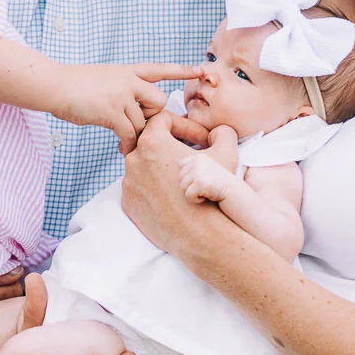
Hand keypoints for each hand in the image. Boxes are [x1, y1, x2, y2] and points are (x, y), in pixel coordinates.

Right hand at [50, 64, 195, 151]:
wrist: (55, 85)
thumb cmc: (75, 85)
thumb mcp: (104, 79)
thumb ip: (122, 89)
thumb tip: (134, 108)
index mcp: (127, 71)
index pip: (159, 69)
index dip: (181, 71)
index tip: (201, 70)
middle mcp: (128, 81)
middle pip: (158, 101)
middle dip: (153, 117)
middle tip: (139, 126)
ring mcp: (120, 96)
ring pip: (143, 122)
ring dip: (135, 134)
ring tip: (124, 139)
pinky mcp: (111, 112)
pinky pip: (130, 133)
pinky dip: (127, 143)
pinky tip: (121, 147)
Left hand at [119, 114, 226, 261]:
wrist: (200, 235)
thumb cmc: (212, 193)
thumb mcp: (226, 155)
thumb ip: (223, 133)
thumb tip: (216, 131)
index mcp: (152, 142)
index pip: (162, 119)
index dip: (184, 125)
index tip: (200, 140)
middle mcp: (133, 159)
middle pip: (148, 141)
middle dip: (169, 144)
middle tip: (188, 154)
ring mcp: (128, 182)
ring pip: (141, 165)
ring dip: (159, 166)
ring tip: (180, 176)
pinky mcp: (128, 203)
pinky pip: (138, 187)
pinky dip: (152, 187)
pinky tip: (171, 195)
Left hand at [178, 151, 242, 204]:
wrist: (234, 194)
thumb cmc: (218, 185)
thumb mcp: (206, 170)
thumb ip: (192, 168)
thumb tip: (170, 170)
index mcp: (198, 157)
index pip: (181, 166)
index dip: (189, 177)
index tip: (202, 181)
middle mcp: (197, 161)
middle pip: (180, 178)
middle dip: (190, 186)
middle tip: (205, 187)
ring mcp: (198, 171)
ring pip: (183, 187)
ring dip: (193, 193)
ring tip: (206, 191)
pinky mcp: (198, 182)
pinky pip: (188, 195)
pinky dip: (196, 199)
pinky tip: (207, 196)